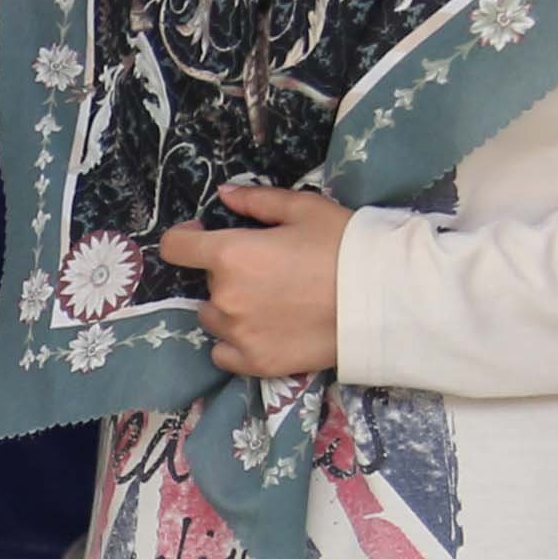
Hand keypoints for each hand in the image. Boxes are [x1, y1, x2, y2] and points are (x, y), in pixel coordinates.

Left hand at [151, 182, 348, 376]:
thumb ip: (257, 201)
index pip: (176, 247)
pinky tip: (263, 331)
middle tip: (267, 271)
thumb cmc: (343, 246)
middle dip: (227, 274)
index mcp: (231, 255)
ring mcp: (238, 335)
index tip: (202, 235)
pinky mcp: (256, 364)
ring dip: (230, 309)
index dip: (185, 237)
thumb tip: (225, 194)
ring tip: (269, 303)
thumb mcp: (303, 210)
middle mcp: (226, 298)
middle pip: (207, 283)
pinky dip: (235, 343)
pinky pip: (224, 354)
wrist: (381, 299)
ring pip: (214, 319)